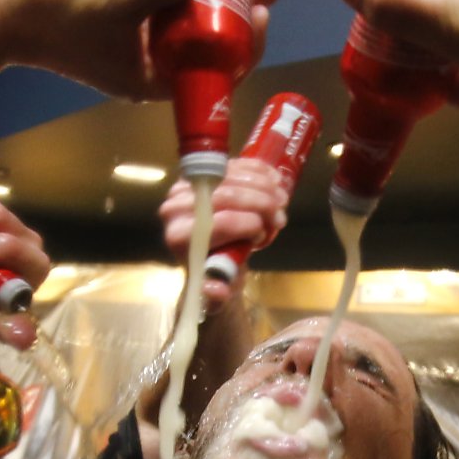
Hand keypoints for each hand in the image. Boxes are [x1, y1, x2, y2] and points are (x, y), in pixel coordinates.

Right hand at [0, 0, 299, 100]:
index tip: (263, 6)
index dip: (246, 39)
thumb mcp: (113, 0)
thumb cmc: (51, 17)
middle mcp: (153, 57)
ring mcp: (141, 29)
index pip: (217, 66)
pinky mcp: (127, 0)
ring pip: (196, 5)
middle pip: (216, 32)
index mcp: (155, 77)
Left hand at [159, 155, 288, 308]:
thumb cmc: (214, 275)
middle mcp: (176, 208)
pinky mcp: (201, 175)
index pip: (218, 222)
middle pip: (226, 195)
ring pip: (231, 176)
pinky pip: (231, 164)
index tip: (266, 232)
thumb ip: (216, 294)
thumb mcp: (218, 293)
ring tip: (282, 200)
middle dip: (261, 202)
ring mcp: (187, 186)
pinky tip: (274, 180)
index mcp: (180, 237)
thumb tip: (216, 289)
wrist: (208, 255)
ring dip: (263, 185)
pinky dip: (256, 170)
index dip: (249, 224)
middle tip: (281, 214)